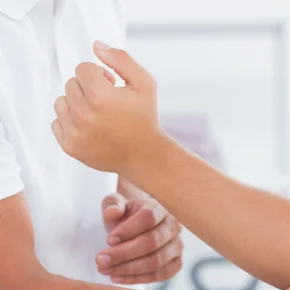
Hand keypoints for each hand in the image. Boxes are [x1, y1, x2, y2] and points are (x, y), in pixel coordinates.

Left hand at [52, 41, 164, 173]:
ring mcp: (74, 132)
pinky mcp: (69, 146)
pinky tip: (90, 127)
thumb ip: (121, 60)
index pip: (82, 69)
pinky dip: (70, 122)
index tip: (112, 87)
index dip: (100, 75)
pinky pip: (57, 122)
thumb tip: (96, 46)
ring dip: (77, 104)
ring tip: (97, 114)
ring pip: (61, 101)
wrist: (145, 155)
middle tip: (108, 103)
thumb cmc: (145, 118)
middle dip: (88, 89)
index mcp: (100, 96)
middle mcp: (83, 114)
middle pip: (71, 84)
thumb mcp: (144, 84)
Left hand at [97, 193, 183, 283]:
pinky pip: (161, 274)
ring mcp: (177, 246)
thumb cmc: (125, 215)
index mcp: (160, 208)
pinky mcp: (176, 263)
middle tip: (100, 260)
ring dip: (128, 269)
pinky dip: (138, 279)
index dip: (128, 230)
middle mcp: (173, 226)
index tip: (108, 240)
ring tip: (105, 270)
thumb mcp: (115, 204)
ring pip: (156, 261)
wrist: (137, 226)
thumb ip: (112, 204)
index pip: (148, 218)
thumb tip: (112, 212)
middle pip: (152, 242)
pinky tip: (117, 278)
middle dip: (123, 254)